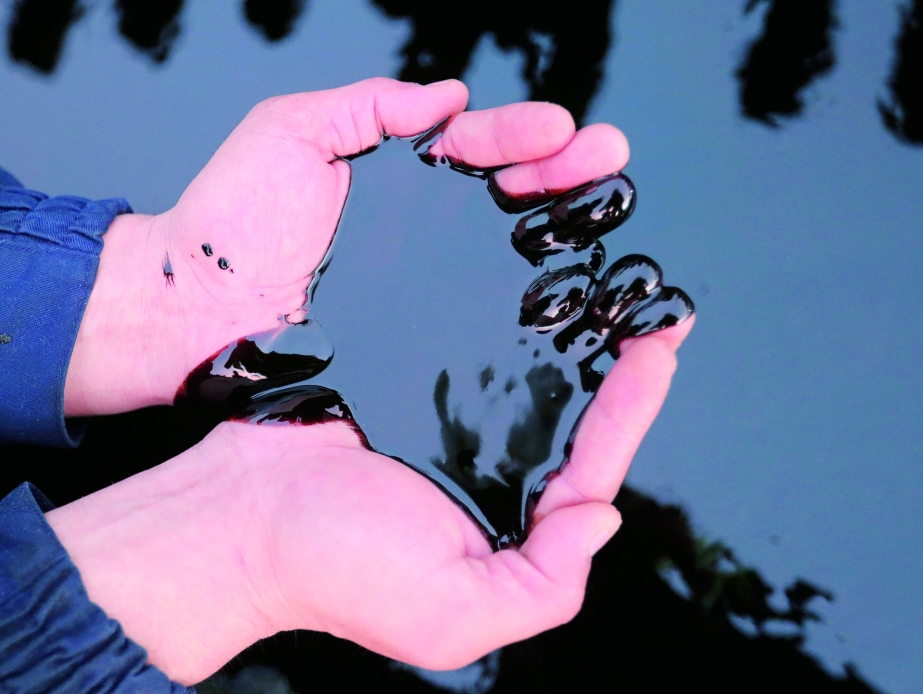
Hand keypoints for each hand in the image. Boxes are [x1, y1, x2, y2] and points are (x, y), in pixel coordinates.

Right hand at [47, 317, 692, 684]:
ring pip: (533, 379)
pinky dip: (513, 325)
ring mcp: (453, 428)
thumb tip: (603, 521)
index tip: (659, 351)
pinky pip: (478, 353)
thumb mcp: (451, 612)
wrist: (240, 514)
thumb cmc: (333, 569)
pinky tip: (538, 292)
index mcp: (510, 529)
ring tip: (614, 292)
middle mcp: (490, 478)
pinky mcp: (414, 387)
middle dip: (622, 367)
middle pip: (575, 419)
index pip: (592, 469)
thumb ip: (543, 585)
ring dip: (576, 339)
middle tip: (658, 309)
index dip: (633, 411)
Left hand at [64, 78, 628, 416]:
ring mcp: (427, 283)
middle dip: (566, 171)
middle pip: (510, 193)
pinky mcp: (422, 335)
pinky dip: (533, 298)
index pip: (477, 145)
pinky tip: (570, 285)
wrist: (193, 310)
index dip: (522, 134)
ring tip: (607, 205)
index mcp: (401, 177)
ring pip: (509, 248)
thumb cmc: (229, 221)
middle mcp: (424, 230)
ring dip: (563, 224)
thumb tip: (445, 96)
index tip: (563, 128)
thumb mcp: (292, 133)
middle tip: (611, 159)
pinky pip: (486, 312)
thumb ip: (366, 105)